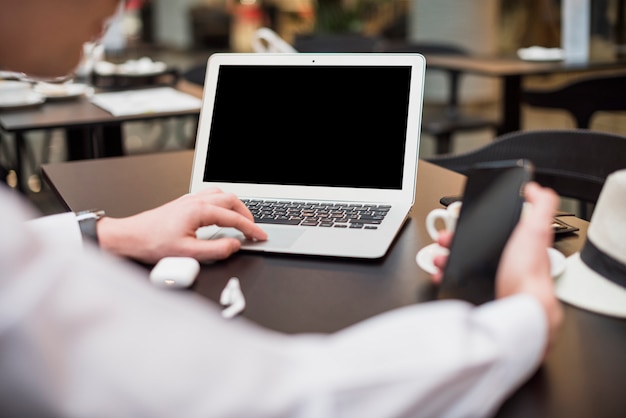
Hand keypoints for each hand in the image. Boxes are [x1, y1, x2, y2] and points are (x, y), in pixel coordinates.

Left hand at [97, 188, 266, 262]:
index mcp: (199, 210)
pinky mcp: (183, 204)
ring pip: (220, 195)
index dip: (251, 229)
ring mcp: (189, 200)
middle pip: (231, 200)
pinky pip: (209, 196)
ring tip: (240, 220)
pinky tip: (219, 215)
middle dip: (246, 214)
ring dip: (234, 206)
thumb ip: (215, 250)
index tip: (260, 236)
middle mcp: (196, 201)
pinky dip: (221, 204)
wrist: (129, 237)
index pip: (234, 218)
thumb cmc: (152, 243)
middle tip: (253, 229)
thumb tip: (234, 245)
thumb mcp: (187, 252)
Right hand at [431, 183, 561, 352]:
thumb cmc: (529, 274)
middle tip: (446, 240)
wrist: (519, 310)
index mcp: (522, 249)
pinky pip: (458, 284)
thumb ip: (541, 207)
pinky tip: (442, 275)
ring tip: (441, 257)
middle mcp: (509, 266)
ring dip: (448, 259)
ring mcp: (494, 281)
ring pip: (465, 266)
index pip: (498, 232)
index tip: (463, 223)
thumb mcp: (537, 231)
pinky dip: (446, 278)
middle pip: (477, 248)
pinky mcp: (482, 296)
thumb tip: (537, 189)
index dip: (479, 226)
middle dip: (456, 242)